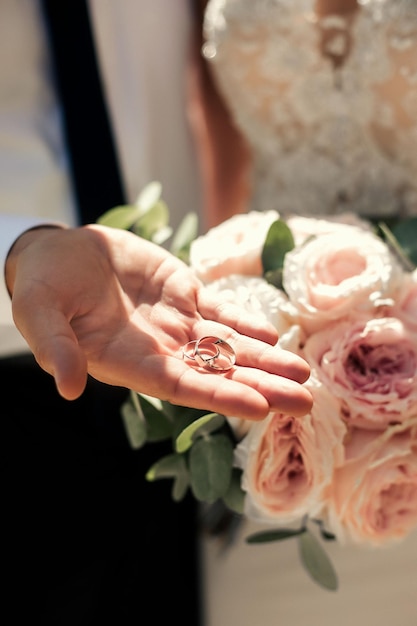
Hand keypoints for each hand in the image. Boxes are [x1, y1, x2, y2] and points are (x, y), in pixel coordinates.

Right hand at [6, 225, 312, 419]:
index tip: (260, 408)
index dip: (220, 396)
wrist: (58, 256)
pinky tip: (273, 333)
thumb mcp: (39, 315)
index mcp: (129, 361)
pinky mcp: (181, 293)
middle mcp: (159, 349)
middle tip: (306, 402)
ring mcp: (174, 322)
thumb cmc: (42, 288)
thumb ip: (55, 348)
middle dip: (261, 386)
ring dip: (265, 358)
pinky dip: (245, 322)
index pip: (182, 386)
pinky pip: (219, 311)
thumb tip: (67, 389)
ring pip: (227, 345)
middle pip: (217, 373)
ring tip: (304, 372)